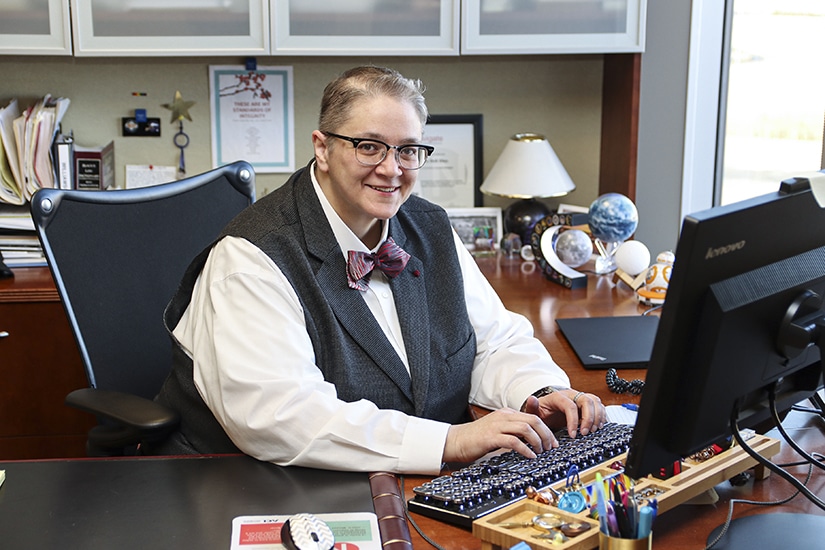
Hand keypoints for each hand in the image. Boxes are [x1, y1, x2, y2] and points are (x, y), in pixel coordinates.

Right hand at [442, 407, 556, 463]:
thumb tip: (532, 440)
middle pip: (533, 420)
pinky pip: (514, 441)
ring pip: (526, 428)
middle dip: (546, 435)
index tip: (553, 443)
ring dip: (538, 441)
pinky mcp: (491, 437)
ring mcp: (497, 425)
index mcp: (507, 413)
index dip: (546, 430)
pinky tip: (530, 456)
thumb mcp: (499, 430)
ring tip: (541, 452)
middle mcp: (503, 416)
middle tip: (550, 448)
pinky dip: (525, 449)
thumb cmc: (477, 438)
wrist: (455, 440)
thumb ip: (514, 431)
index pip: (533, 417)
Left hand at [522, 389, 605, 438]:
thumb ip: (532, 407)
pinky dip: (601, 416)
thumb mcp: (535, 411)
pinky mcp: (586, 405)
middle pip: (587, 401)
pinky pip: (599, 406)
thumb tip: (532, 399)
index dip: (574, 421)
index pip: (571, 406)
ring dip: (597, 417)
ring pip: (596, 402)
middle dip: (589, 419)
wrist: (547, 410)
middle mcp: (571, 395)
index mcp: (558, 396)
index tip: (572, 434)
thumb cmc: (542, 412)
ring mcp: (580, 398)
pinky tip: (597, 426)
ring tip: (592, 431)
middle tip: (585, 433)